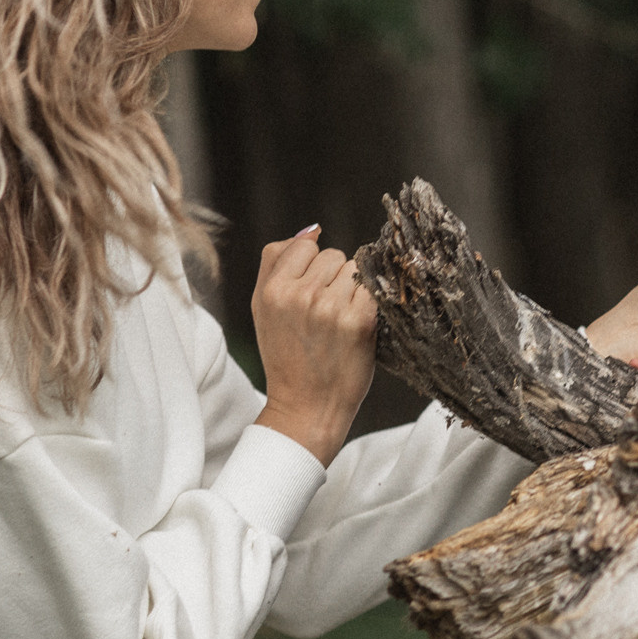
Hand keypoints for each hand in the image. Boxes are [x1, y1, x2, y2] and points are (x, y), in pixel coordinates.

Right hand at [251, 225, 375, 465]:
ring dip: (354, 291)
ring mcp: (330, 308)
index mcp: (272, 290)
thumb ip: (277, 262)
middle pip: (334, 255)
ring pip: (356, 269)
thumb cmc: (287, 357)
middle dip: (334, 279)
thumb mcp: (263, 308)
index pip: (305, 246)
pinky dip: (370, 304)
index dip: (312, 267)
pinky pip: (374, 289)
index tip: (310, 294)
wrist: (305, 408)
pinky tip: (358, 326)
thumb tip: (313, 230)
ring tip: (339, 322)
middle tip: (325, 315)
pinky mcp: (359, 321)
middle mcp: (300, 295)